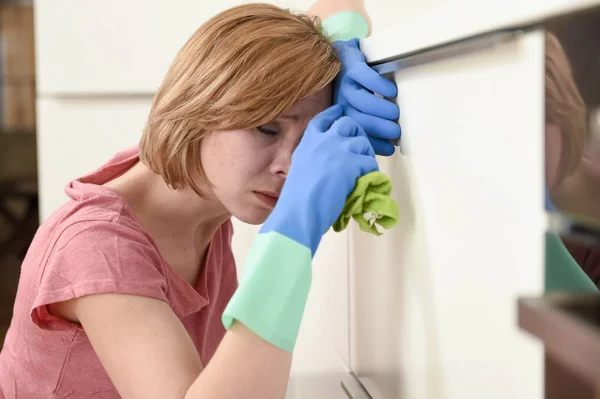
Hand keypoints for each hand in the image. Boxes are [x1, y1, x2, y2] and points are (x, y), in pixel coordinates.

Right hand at [261, 105, 377, 255]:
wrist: (300, 211)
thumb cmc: (297, 199)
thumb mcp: (300, 169)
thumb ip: (314, 158)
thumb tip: (331, 162)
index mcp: (308, 142)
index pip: (322, 119)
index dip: (333, 113)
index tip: (340, 110)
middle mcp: (323, 141)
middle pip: (347, 123)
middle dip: (356, 132)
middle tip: (359, 148)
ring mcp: (338, 150)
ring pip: (361, 141)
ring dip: (365, 154)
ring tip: (363, 169)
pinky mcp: (352, 163)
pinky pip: (369, 161)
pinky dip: (370, 171)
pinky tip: (364, 180)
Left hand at [334, 38, 400, 155]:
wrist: (343, 56)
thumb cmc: (358, 87)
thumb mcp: (359, 108)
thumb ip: (371, 123)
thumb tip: (390, 143)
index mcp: (343, 116)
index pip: (358, 134)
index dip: (374, 143)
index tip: (390, 149)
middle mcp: (341, 102)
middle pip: (359, 120)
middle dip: (379, 128)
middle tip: (396, 131)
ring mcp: (346, 84)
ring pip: (362, 101)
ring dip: (381, 109)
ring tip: (395, 113)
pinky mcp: (352, 67)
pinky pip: (366, 78)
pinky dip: (379, 86)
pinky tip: (391, 91)